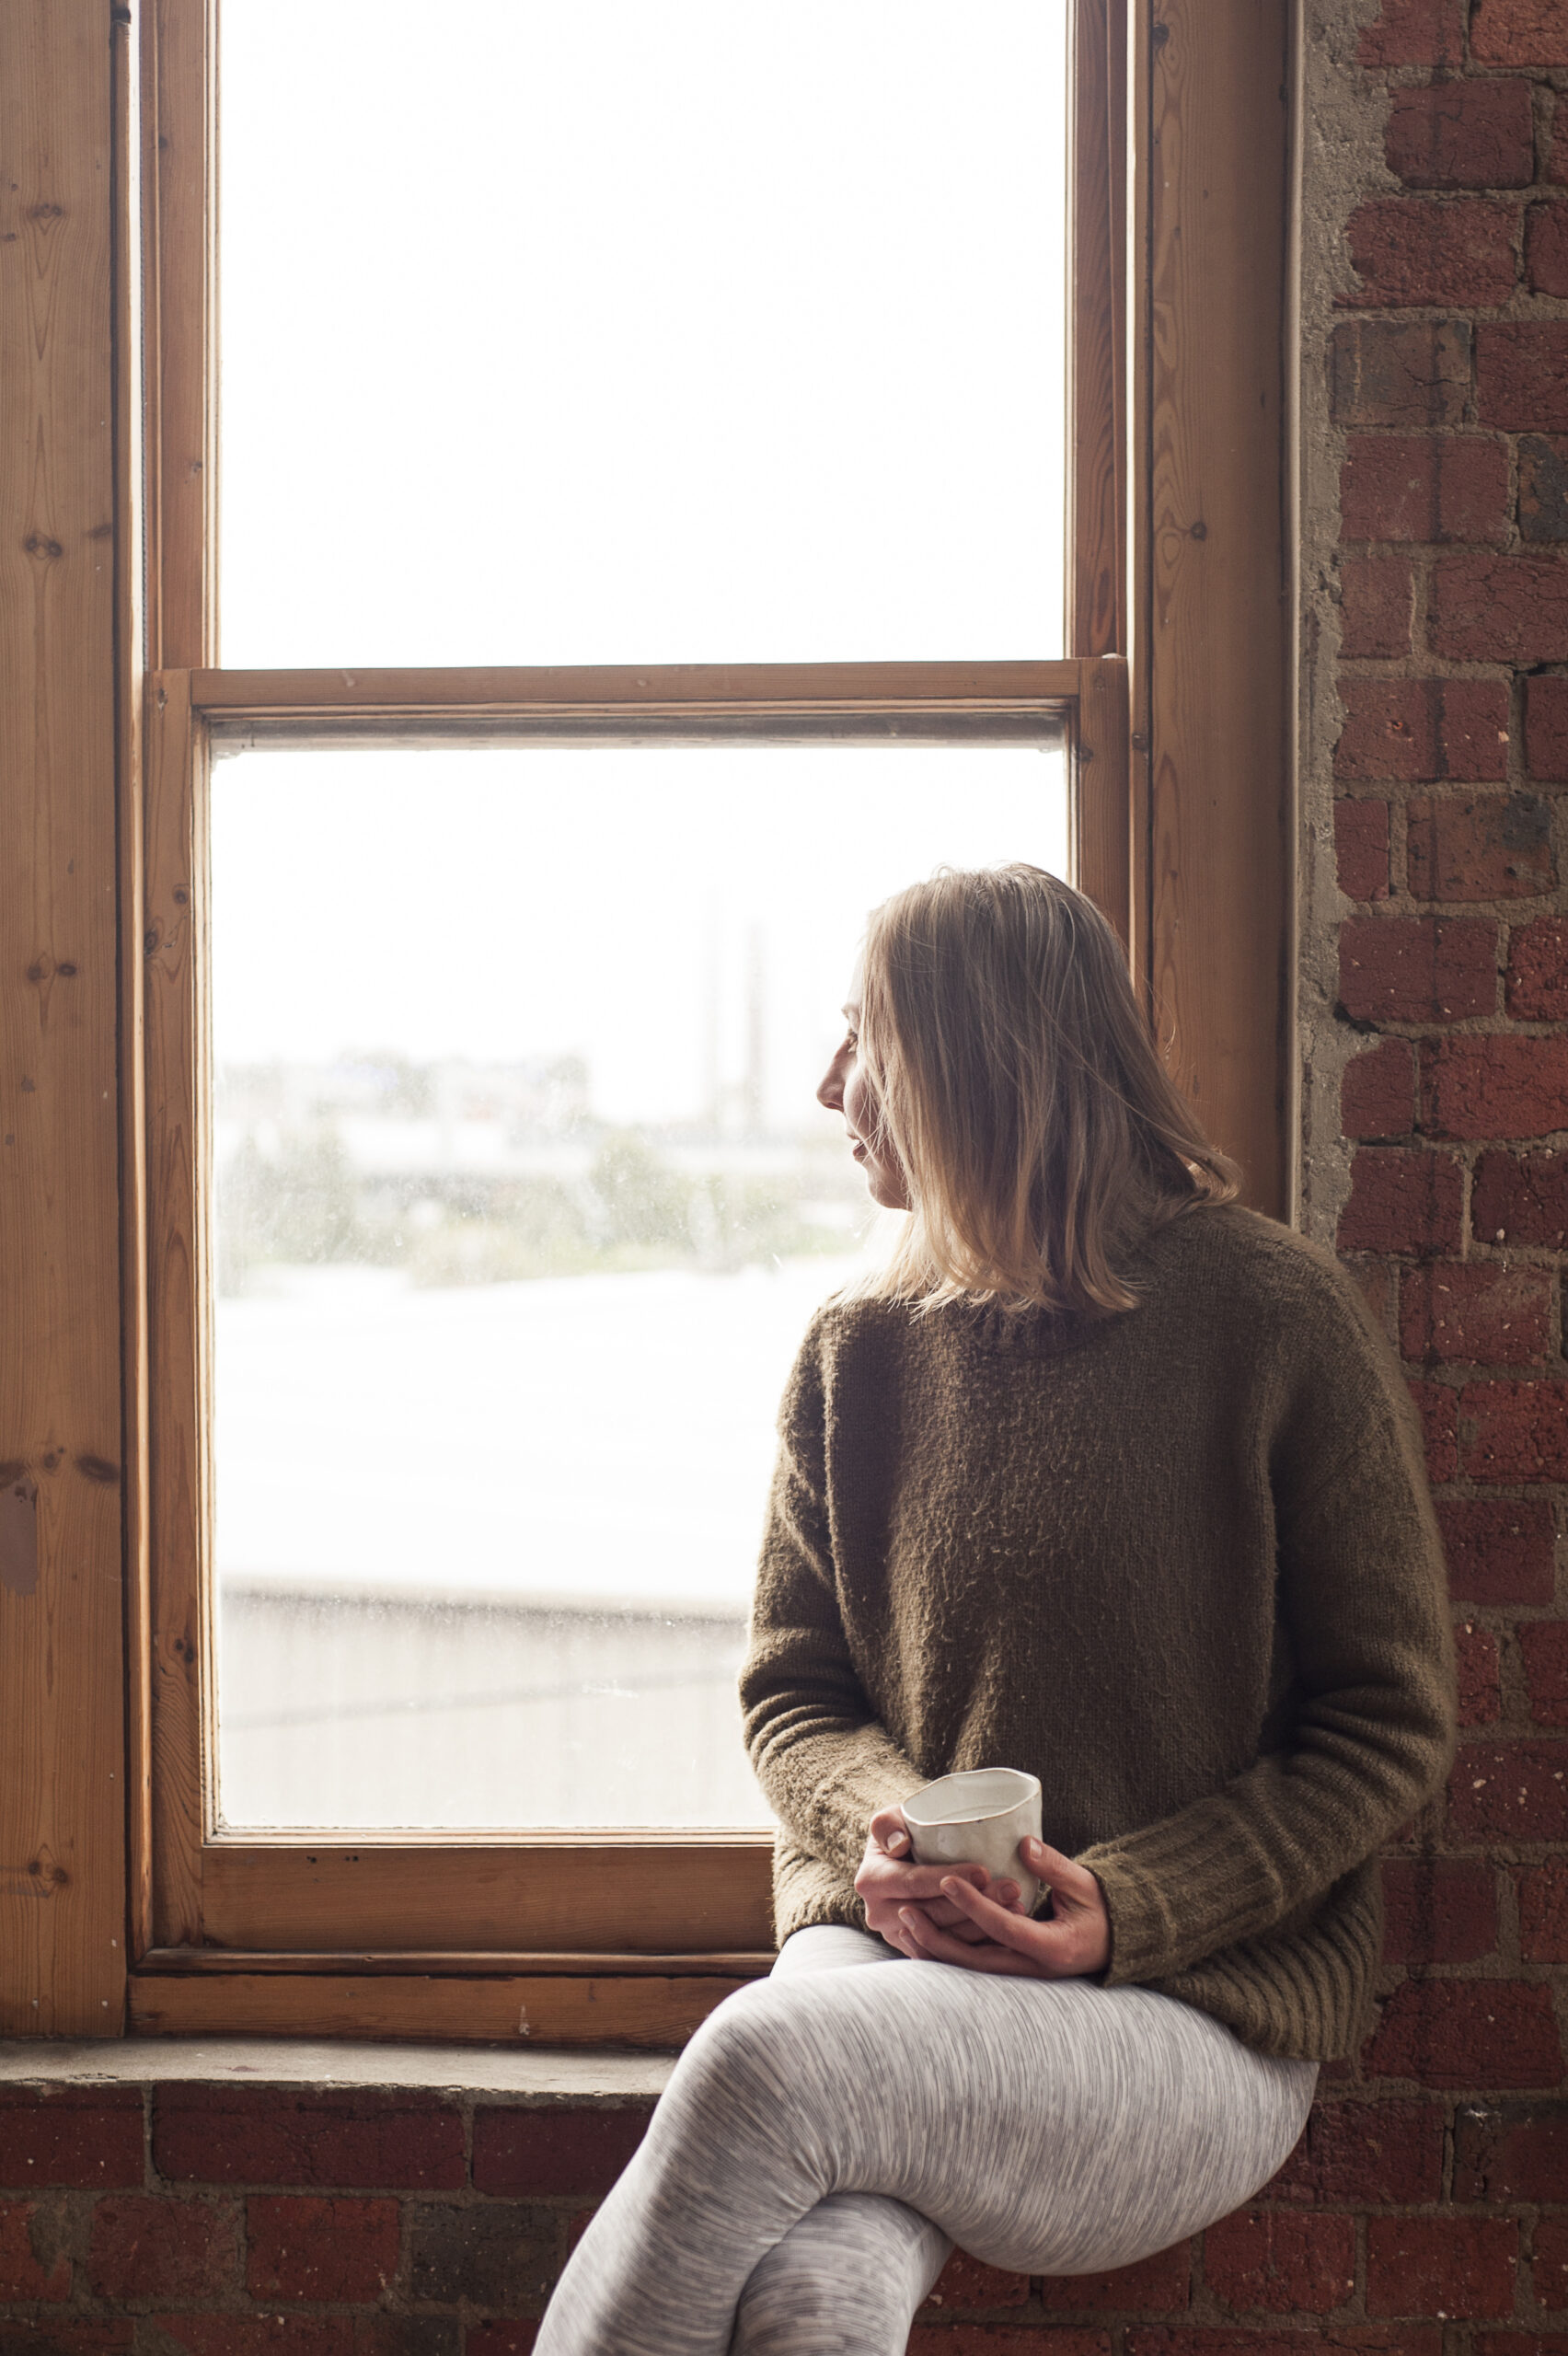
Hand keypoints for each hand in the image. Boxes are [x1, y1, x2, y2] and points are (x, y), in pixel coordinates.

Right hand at [855, 1805, 1028, 1956]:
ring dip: (984, 1924)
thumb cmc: (902, 1830)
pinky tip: (1008, 1924)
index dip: (950, 1879)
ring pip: (947, 1937)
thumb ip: (888, 1824)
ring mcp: (899, 1935)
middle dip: (976, 1903)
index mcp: (871, 1881)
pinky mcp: (918, 1948)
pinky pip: (952, 1951)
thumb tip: (899, 1844)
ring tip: (1017, 1905)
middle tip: (1012, 1888)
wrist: (901, 1858)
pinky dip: (981, 1938)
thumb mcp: (890, 1818)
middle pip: (934, 1914)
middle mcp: (879, 1914)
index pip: (915, 1883)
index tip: (984, 1872)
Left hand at [893, 1838, 1111, 1978]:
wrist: (1115, 1944)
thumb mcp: (1085, 1885)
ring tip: (905, 1923)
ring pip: (970, 1970)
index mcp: (1053, 1948)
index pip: (1003, 1927)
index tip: (946, 1881)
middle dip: (938, 1938)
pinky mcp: (1014, 1972)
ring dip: (936, 1950)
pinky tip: (921, 1939)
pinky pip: (975, 1967)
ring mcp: (1022, 1976)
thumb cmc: (1102, 1910)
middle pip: (976, 1961)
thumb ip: (1054, 1866)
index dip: (973, 1905)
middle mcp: (1034, 1969)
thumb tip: (1023, 1842)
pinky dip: (948, 1956)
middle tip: (906, 1910)